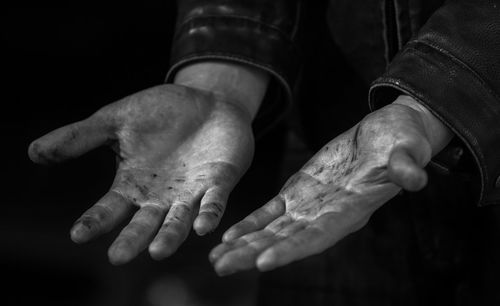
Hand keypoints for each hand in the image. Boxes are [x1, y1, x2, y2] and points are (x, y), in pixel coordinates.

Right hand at [28, 64, 264, 263]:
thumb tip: (33, 152)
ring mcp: (191, 192)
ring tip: (158, 251)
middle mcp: (161, 196)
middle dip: (132, 239)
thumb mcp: (116, 120)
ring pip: (179, 221)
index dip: (95, 221)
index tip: (78, 235)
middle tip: (118, 257)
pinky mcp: (219, 182)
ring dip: (170, 236)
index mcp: (133, 184)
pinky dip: (209, 214)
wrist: (206, 101)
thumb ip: (81, 137)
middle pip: (144, 223)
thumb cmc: (160, 113)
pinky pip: (214, 203)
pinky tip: (203, 227)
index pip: (109, 208)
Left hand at [210, 95, 452, 274]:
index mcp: (351, 209)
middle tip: (222, 267)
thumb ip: (406, 163)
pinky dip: (251, 223)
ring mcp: (310, 205)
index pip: (318, 235)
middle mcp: (326, 215)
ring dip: (245, 245)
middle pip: (286, 240)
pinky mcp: (299, 190)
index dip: (292, 249)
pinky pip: (271, 211)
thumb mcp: (407, 146)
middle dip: (254, 254)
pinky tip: (229, 235)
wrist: (386, 133)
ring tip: (217, 260)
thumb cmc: (402, 139)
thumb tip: (415, 178)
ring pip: (273, 230)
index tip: (263, 261)